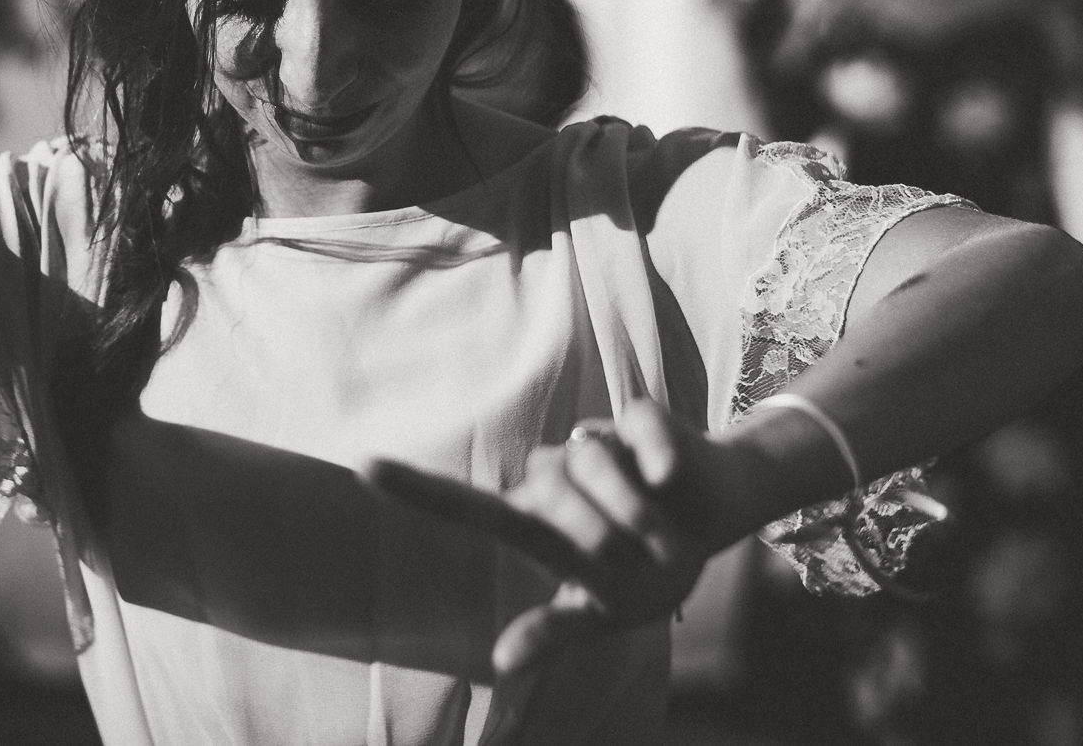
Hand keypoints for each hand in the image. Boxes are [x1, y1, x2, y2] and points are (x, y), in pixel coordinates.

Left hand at [365, 400, 727, 679]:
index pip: (465, 506)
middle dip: (608, 540)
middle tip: (641, 559)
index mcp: (534, 522)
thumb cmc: (651, 566)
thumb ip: (555, 630)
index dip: (416, 489)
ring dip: (641, 516)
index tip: (364, 468)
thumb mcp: (605, 611)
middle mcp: (553, 475)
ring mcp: (593, 443)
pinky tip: (670, 478)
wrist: (718, 512)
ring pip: (599, 470)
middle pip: (556, 502)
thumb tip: (502, 663)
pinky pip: (639, 441)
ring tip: (662, 531)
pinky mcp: (637, 420)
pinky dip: (659, 465)